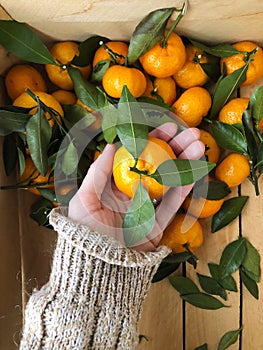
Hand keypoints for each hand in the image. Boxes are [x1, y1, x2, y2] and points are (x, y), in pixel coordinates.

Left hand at [68, 122, 204, 251]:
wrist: (95, 267)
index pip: (138, 155)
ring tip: (200, 148)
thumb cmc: (84, 232)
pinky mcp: (158, 225)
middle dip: (177, 148)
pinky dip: (184, 190)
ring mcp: (147, 208)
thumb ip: (98, 171)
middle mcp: (134, 193)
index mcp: (116, 184)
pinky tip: (196, 173)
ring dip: (186, 164)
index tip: (170, 126)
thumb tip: (109, 144)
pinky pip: (173, 205)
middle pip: (159, 165)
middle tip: (193, 133)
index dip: (155, 139)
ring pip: (170, 182)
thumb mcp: (85, 198)